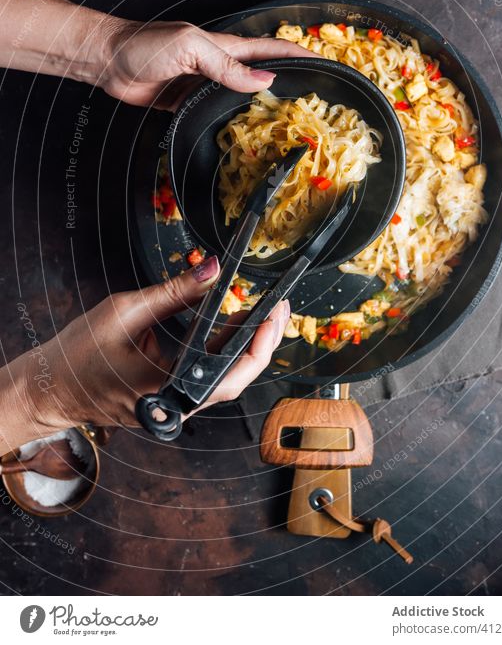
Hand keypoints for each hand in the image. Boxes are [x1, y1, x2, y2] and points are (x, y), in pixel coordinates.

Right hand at [27, 256, 289, 431]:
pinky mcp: (173, 398)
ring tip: (264, 312)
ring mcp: (175, 405)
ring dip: (247, 346)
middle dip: (262, 341)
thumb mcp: (125, 311)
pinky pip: (208, 376)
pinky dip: (224, 351)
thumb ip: (174, 291)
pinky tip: (236, 326)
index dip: (258, 342)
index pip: (229, 374)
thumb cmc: (78, 355)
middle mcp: (176, 405)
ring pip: (226, 380)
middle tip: (278, 306)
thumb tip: (212, 269)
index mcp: (165, 390)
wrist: (51, 387)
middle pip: (237, 379)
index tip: (273, 311)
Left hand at [99, 18, 311, 109]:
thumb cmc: (145, 46)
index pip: (271, 49)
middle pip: (262, 74)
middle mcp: (219, 65)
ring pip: (242, 96)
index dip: (299, 54)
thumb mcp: (191, 48)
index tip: (326, 63)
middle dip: (290, 82)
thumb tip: (265, 79)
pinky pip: (217, 112)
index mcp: (225, 47)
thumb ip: (227, 65)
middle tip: (315, 99)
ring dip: (264, 105)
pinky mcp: (187, 103)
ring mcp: (205, 85)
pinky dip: (235, 120)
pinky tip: (245, 133)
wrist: (107, 60)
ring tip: (288, 122)